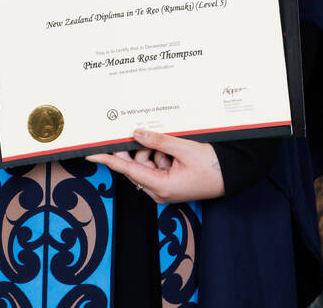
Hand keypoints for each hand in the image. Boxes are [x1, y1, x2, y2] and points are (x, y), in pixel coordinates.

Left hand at [86, 129, 224, 202]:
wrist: (231, 174)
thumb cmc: (211, 166)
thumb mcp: (183, 149)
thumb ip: (157, 141)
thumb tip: (136, 133)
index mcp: (161, 186)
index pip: (128, 170)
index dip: (108, 160)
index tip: (91, 154)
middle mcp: (159, 191)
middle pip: (136, 165)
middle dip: (140, 149)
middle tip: (141, 132)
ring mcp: (163, 188)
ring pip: (145, 163)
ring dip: (154, 150)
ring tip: (173, 146)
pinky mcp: (168, 183)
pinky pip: (155, 165)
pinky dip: (161, 154)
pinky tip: (175, 150)